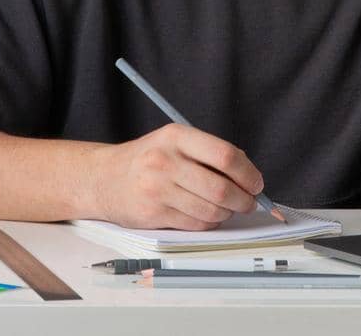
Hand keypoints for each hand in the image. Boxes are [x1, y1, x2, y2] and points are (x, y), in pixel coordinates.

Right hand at [92, 123, 264, 229]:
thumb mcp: (174, 142)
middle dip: (243, 200)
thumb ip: (209, 153)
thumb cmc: (147, 160)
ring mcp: (158, 189)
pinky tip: (205, 214)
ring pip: (211, 210)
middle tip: (248, 202)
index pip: (225, 155)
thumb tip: (249, 175)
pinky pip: (196, 224)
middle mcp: (165, 161)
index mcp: (176, 136)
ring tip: (225, 208)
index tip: (256, 183)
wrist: (104, 179)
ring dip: (227, 213)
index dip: (248, 173)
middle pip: (221, 188)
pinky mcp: (153, 214)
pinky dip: (208, 223)